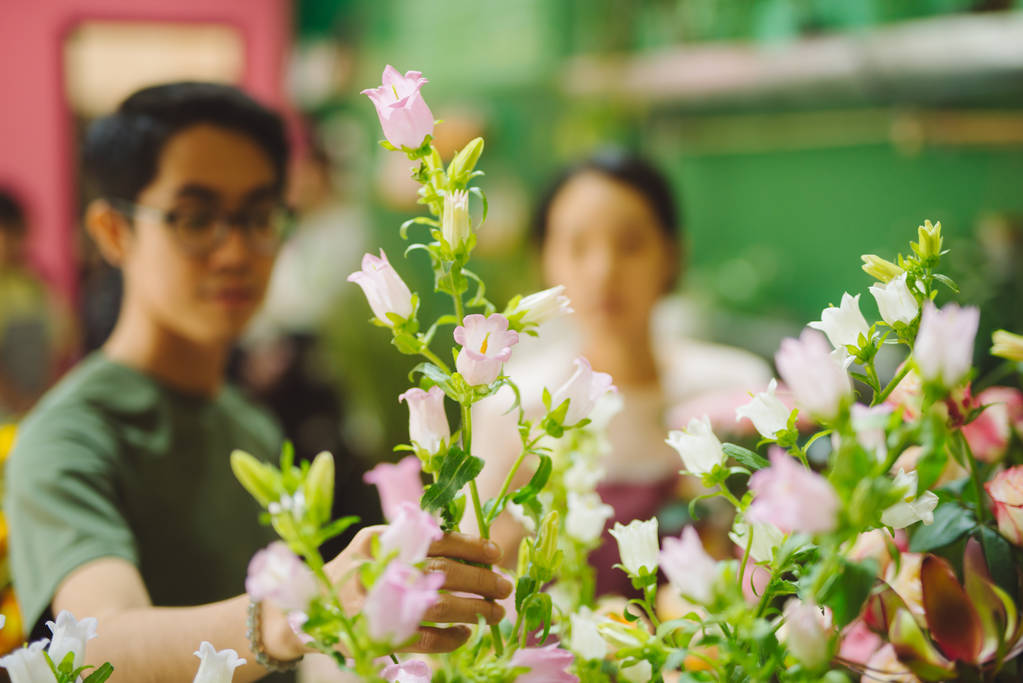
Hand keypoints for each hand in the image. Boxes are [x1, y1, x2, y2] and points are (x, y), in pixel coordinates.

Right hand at [325, 527, 512, 652]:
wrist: (308, 610)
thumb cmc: (356, 573)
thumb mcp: (377, 546)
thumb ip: (413, 541)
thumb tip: (471, 547)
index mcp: (380, 540)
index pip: (434, 538)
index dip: (470, 545)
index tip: (495, 552)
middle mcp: (378, 569)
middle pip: (442, 572)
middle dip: (480, 580)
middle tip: (504, 585)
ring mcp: (377, 604)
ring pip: (438, 606)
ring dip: (474, 610)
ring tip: (496, 611)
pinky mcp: (376, 636)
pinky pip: (424, 640)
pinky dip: (450, 639)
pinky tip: (465, 634)